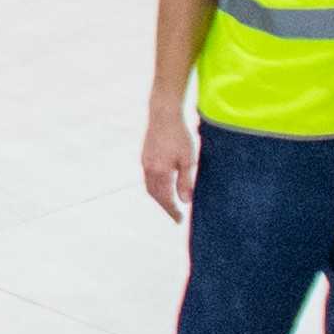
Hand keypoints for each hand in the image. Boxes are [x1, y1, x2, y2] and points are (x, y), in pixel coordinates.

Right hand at [140, 106, 198, 223]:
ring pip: (150, 186)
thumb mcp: (188, 159)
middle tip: (175, 215)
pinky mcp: (145, 155)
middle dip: (165, 206)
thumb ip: (186, 181)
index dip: (172, 211)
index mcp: (160, 172)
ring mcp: (145, 162)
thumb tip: (184, 201)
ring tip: (171, 202)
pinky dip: (156, 186)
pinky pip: (148, 177)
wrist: (164, 113)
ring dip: (160, 197)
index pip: (166, 198)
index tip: (179, 220)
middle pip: (155, 195)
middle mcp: (149, 169)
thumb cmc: (180, 135)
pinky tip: (164, 184)